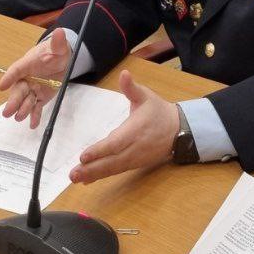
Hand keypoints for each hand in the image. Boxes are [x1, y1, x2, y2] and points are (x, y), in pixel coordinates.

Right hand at [0, 29, 73, 128]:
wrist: (61, 61)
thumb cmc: (55, 52)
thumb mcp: (59, 47)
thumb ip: (58, 42)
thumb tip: (60, 32)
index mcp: (27, 64)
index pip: (16, 70)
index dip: (9, 77)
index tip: (1, 86)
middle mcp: (27, 78)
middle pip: (18, 90)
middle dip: (13, 101)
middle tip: (7, 112)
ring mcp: (33, 89)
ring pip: (26, 100)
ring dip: (23, 109)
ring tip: (20, 117)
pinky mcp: (40, 98)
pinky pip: (36, 108)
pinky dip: (34, 116)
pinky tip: (33, 125)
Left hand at [68, 70, 178, 184]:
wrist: (179, 130)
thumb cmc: (158, 111)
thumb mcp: (146, 96)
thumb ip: (131, 88)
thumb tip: (124, 74)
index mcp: (135, 130)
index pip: (115, 143)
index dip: (100, 151)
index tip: (83, 156)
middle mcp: (134, 147)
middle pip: (112, 161)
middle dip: (92, 168)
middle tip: (73, 174)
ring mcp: (135, 158)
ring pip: (113, 168)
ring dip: (94, 175)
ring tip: (76, 178)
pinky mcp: (135, 164)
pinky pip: (117, 171)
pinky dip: (102, 176)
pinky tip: (88, 180)